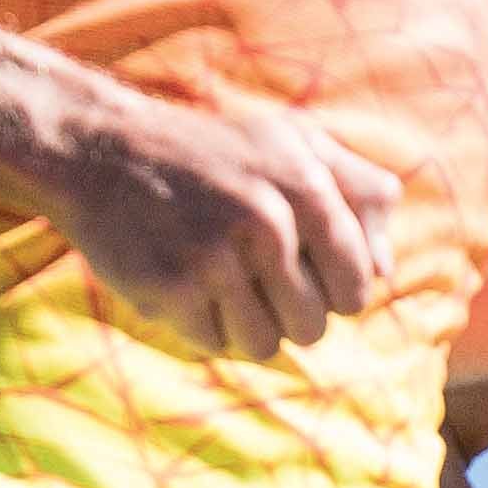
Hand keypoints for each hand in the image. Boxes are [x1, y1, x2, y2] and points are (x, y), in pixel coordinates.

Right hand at [31, 87, 395, 360]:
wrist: (103, 150)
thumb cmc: (214, 152)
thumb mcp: (295, 142)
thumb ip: (360, 192)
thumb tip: (385, 270)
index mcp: (305, 184)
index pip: (355, 287)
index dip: (336, 292)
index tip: (305, 271)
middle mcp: (264, 220)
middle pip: (313, 326)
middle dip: (290, 313)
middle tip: (253, 277)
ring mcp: (213, 257)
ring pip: (265, 345)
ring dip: (246, 325)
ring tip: (220, 281)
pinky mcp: (169, 289)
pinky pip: (214, 345)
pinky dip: (202, 325)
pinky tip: (184, 282)